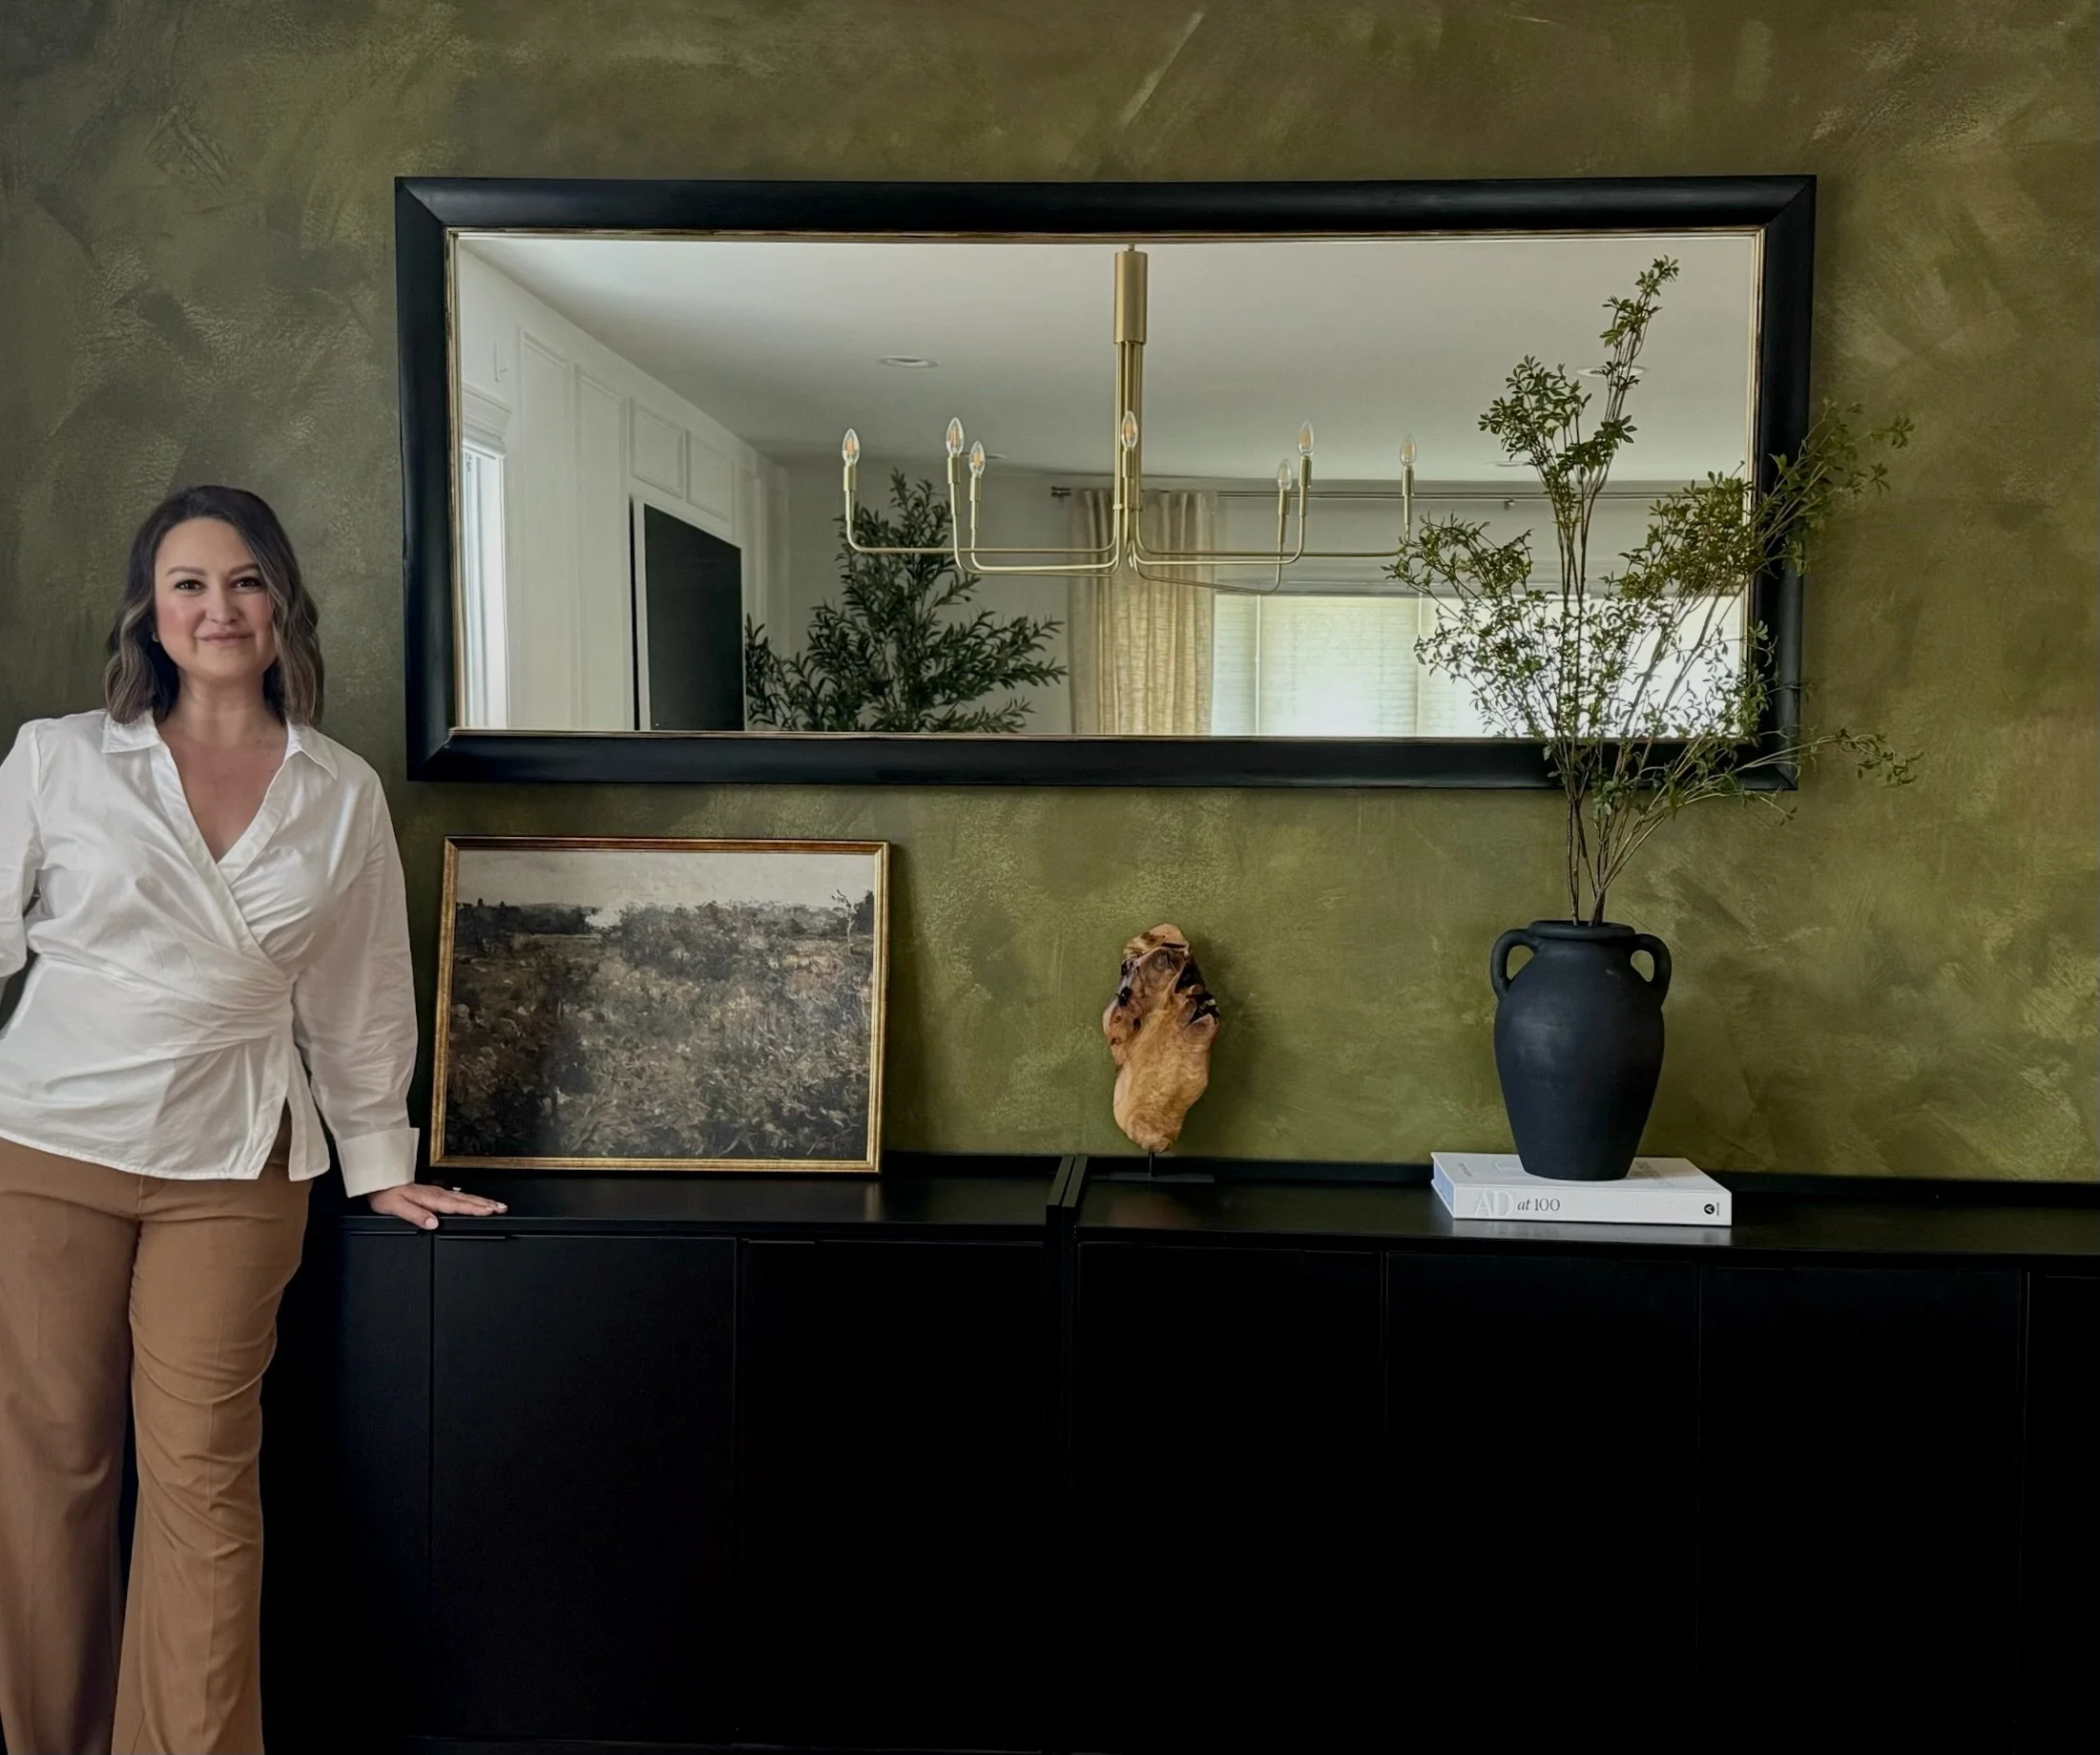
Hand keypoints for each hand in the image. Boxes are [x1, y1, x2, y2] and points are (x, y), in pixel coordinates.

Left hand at [368, 1181, 507, 1229]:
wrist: (377, 1181)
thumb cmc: (384, 1195)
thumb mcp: (395, 1207)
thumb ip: (415, 1214)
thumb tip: (433, 1223)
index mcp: (429, 1198)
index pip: (456, 1206)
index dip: (474, 1209)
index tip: (490, 1211)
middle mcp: (436, 1194)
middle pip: (466, 1199)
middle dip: (485, 1204)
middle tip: (502, 1207)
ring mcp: (436, 1192)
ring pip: (464, 1196)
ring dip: (481, 1200)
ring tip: (496, 1204)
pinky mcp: (433, 1192)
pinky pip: (457, 1195)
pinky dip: (470, 1198)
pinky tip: (474, 1199)